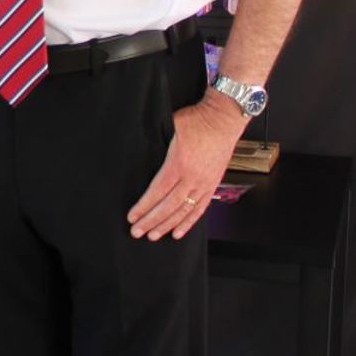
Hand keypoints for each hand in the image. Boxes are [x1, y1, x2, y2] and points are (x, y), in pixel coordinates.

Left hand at [127, 91, 249, 239]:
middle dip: (151, 221)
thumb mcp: (169, 128)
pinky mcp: (212, 185)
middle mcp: (192, 178)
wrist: (223, 119)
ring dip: (167, 225)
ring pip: (183, 211)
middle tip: (136, 232)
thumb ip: (155, 145)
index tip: (132, 217)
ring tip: (152, 235)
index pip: (157, 192)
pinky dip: (188, 222)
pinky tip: (178, 233)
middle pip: (168, 206)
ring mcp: (204, 183)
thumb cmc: (195, 121)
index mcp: (178, 164)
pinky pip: (200, 209)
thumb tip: (137, 154)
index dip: (144, 207)